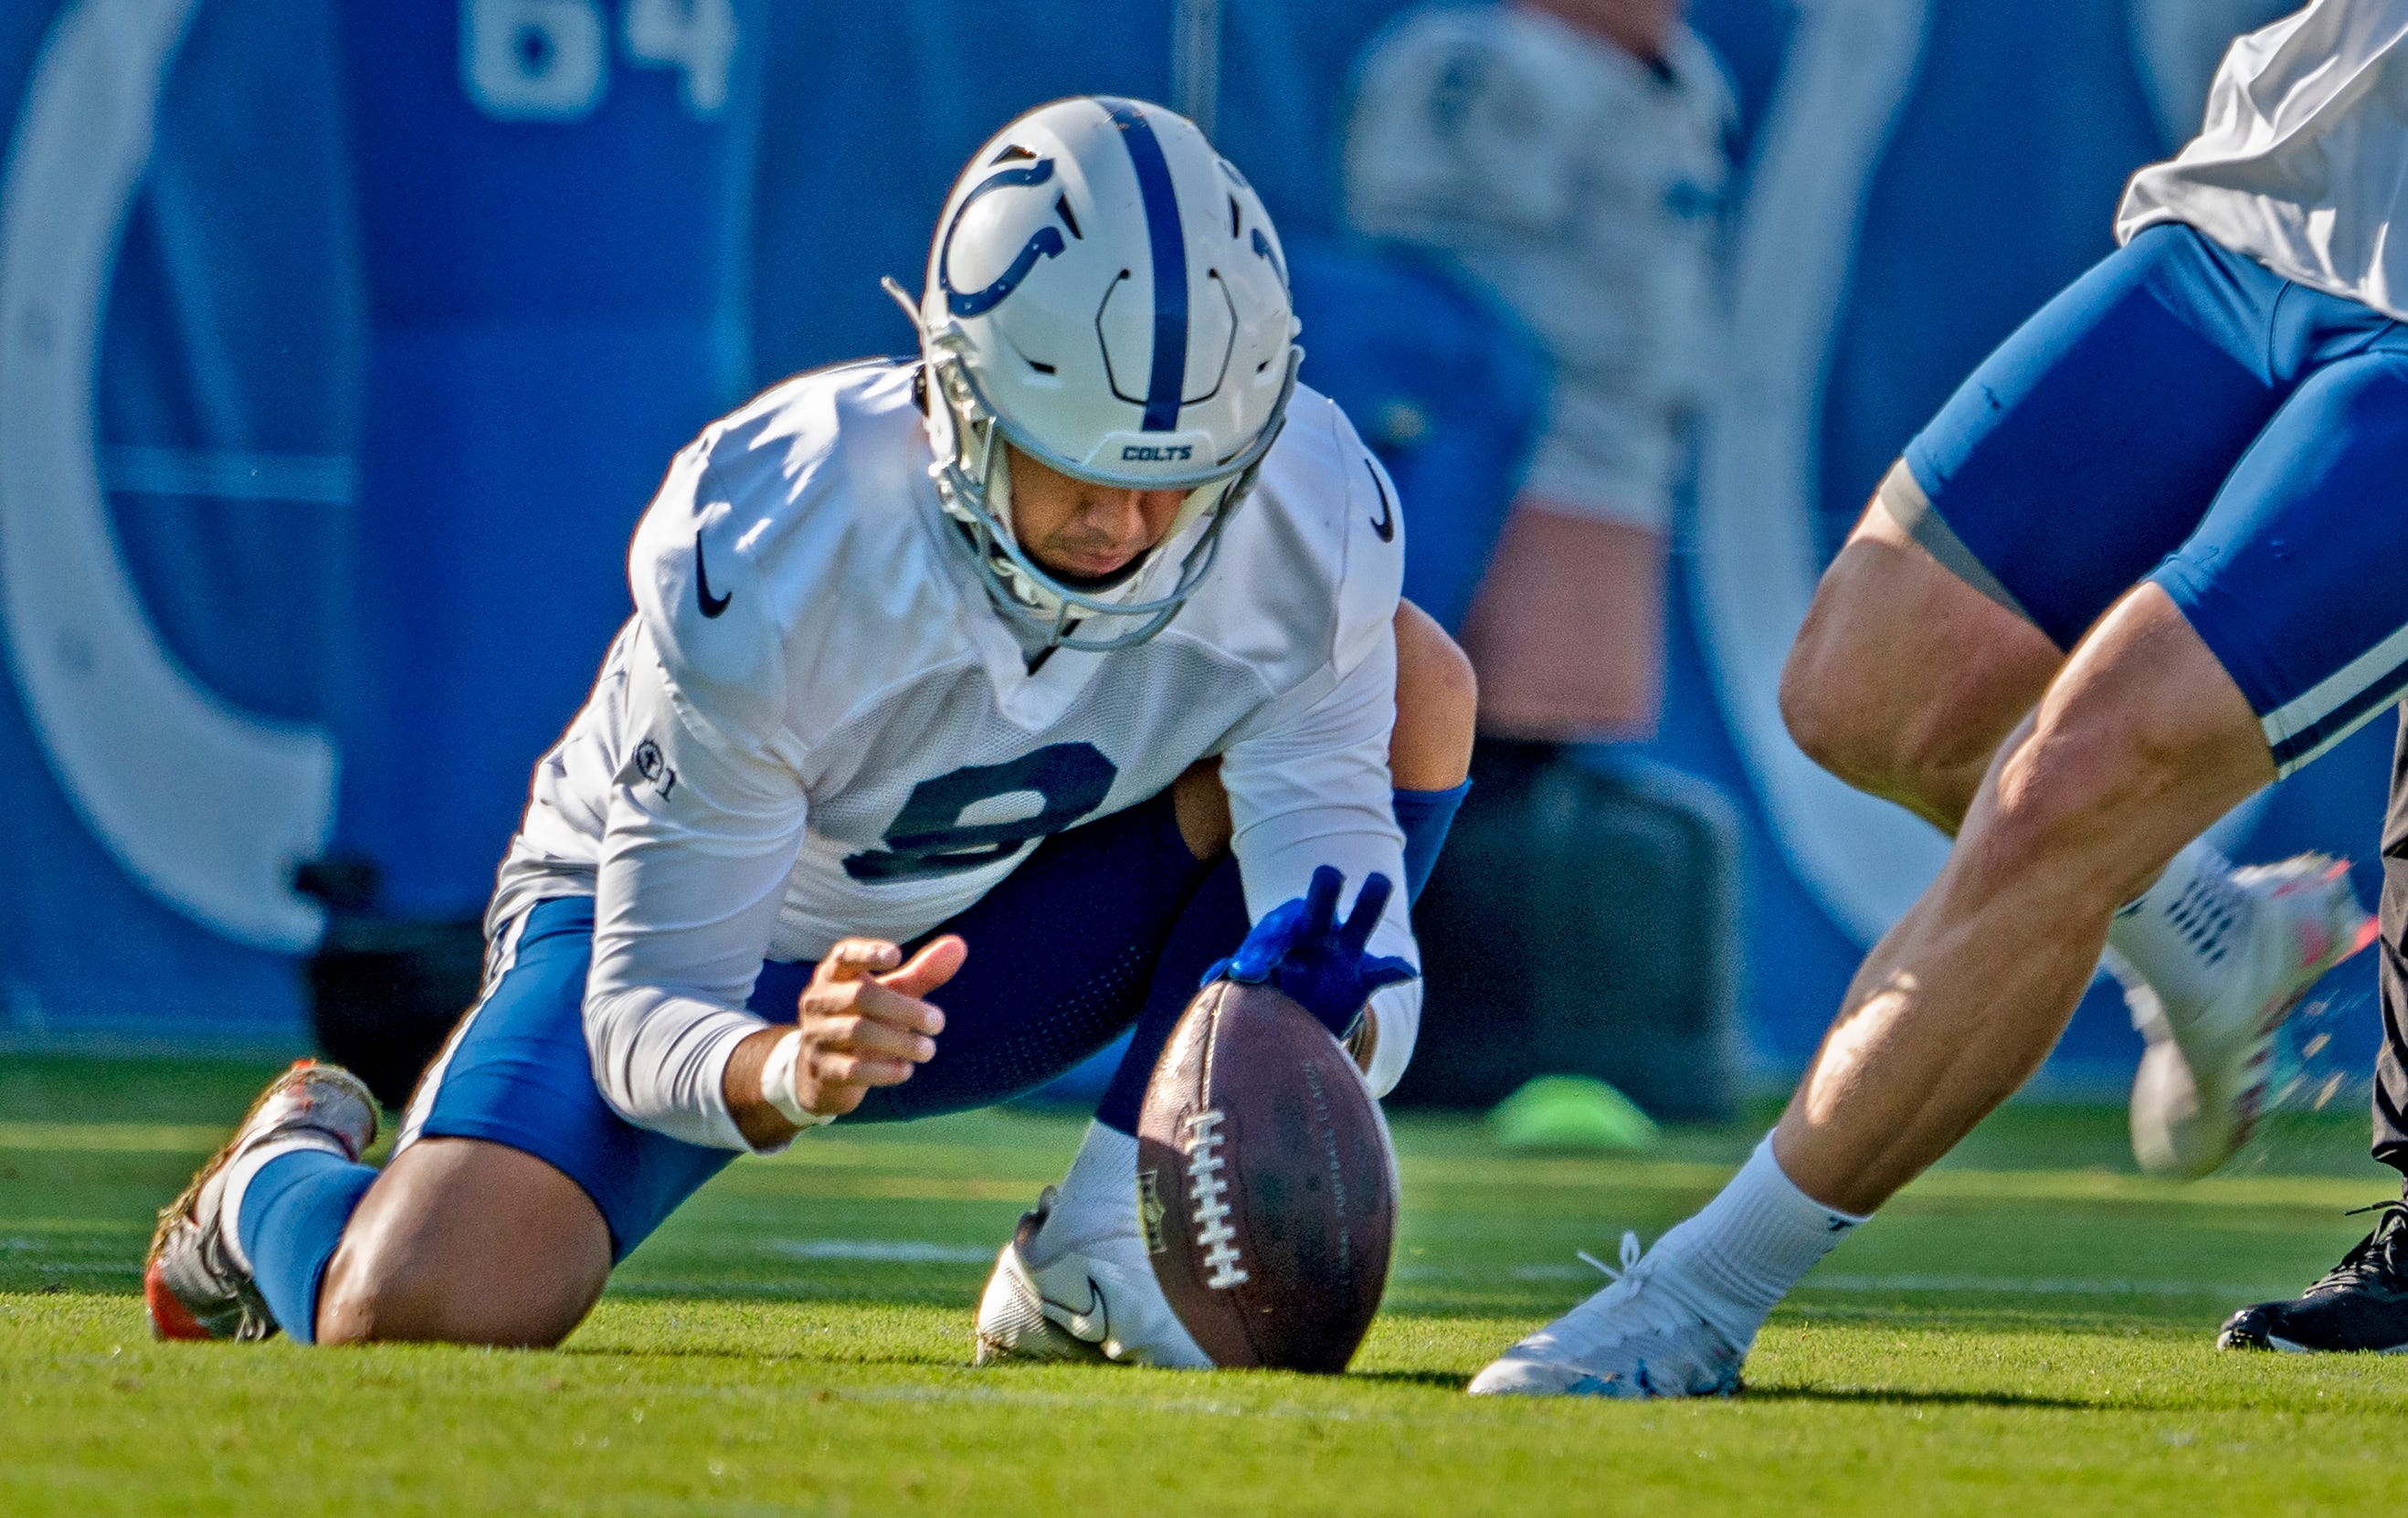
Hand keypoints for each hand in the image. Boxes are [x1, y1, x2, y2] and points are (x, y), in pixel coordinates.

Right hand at [784, 936, 963, 1118]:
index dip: (867, 952)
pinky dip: (884, 1070)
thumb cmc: (865, 1019)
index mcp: (835, 975)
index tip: (896, 956)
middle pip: (862, 996)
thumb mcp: (892, 994)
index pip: (845, 955)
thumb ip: (923, 972)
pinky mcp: (822, 1069)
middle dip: (905, 1009)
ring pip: (858, 1032)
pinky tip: (906, 1070)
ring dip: (900, 1042)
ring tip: (929, 1050)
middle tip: (939, 1023)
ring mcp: (816, 1035)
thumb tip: (959, 946)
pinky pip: (853, 1069)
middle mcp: (819, 1001)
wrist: (823, 1071)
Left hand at [1204, 866, 1416, 1038]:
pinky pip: (1381, 971)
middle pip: (1319, 906)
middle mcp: (1315, 931)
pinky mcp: (1363, 976)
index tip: (1246, 975)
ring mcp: (1343, 950)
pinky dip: (1394, 969)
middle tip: (1329, 875)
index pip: (1272, 935)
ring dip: (1369, 903)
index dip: (1259, 954)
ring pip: (1359, 922)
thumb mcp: (1249, 981)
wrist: (1297, 1008)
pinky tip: (1407, 970)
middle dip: (1323, 892)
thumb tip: (1213, 981)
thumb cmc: (1267, 984)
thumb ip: (1233, 975)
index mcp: (1281, 931)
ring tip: (1379, 881)